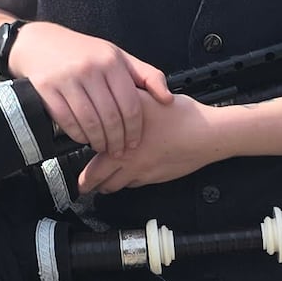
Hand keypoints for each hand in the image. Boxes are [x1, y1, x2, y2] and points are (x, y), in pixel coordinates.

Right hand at [12, 22, 172, 156]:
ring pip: (90, 122)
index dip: (135, 129)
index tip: (135, 142)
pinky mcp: (47, 89)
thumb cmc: (85, 52)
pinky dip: (79, 135)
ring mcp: (67, 79)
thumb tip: (168, 99)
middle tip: (120, 151)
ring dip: (99, 141)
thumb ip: (146, 75)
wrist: (41, 43)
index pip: (130, 104)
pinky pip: (67, 121)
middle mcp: (90, 69)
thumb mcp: (118, 56)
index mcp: (111, 61)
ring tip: (104, 147)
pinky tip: (85, 138)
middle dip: (118, 140)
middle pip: (111, 117)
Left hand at [78, 92, 215, 193]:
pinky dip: (127, 182)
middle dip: (88, 184)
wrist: (207, 135)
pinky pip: (135, 184)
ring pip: (116, 185)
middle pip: (99, 178)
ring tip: (100, 185)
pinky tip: (128, 176)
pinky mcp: (156, 177)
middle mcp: (129, 157)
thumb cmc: (181, 115)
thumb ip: (127, 97)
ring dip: (106, 186)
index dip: (82, 163)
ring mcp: (143, 170)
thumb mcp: (149, 97)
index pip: (94, 156)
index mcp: (122, 137)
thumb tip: (109, 94)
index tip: (74, 164)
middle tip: (81, 186)